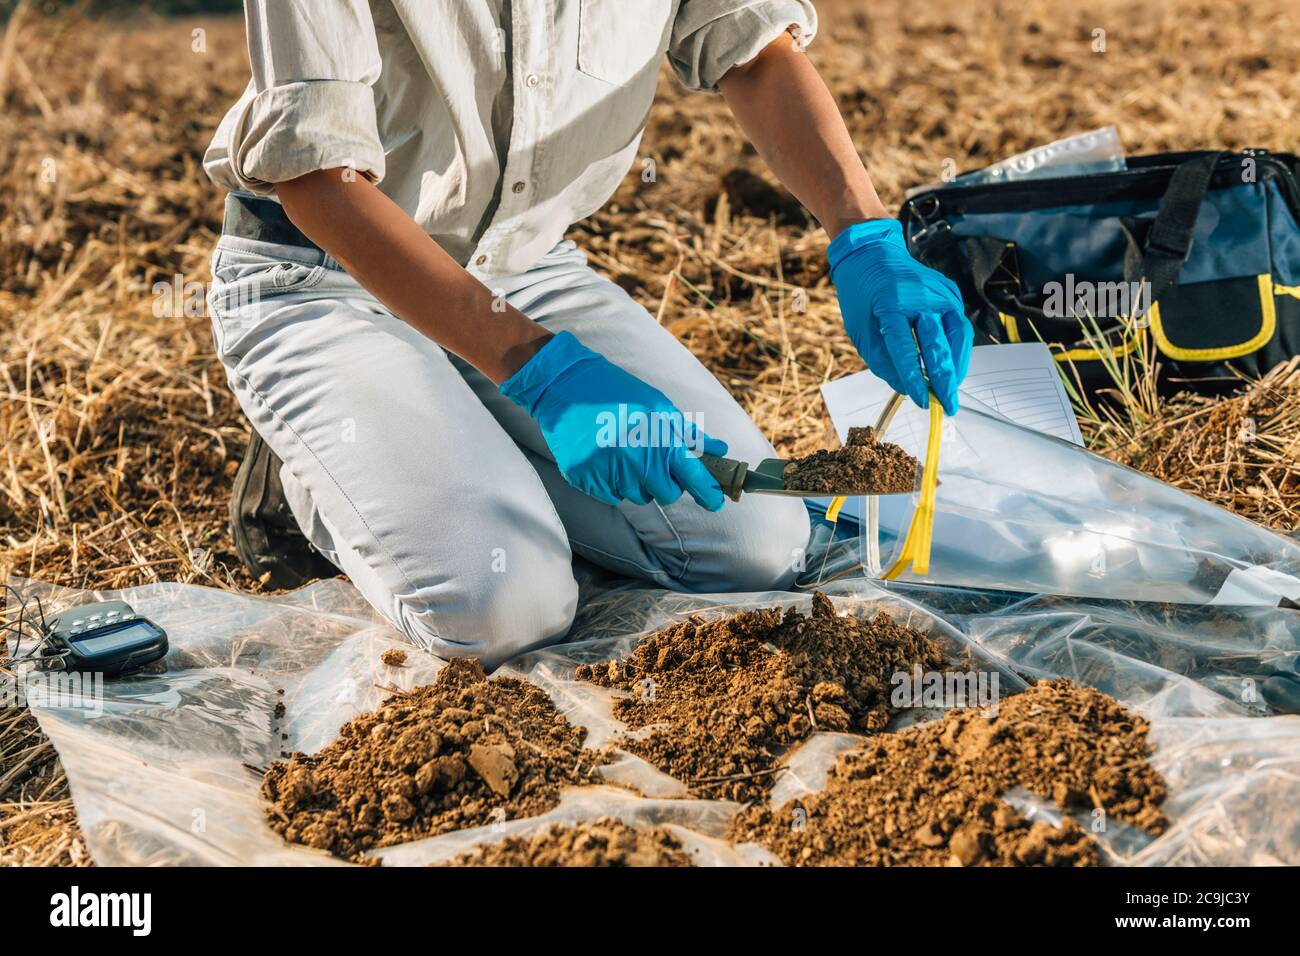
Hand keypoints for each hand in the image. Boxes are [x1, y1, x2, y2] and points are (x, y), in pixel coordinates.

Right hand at [500, 331, 727, 510]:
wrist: (566, 385)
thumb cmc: (617, 392)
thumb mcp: (658, 405)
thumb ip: (688, 432)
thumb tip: (720, 449)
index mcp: (659, 440)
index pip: (693, 478)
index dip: (707, 494)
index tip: (715, 502)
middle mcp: (636, 460)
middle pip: (665, 494)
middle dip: (665, 484)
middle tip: (652, 463)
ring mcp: (610, 471)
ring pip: (636, 496)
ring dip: (636, 481)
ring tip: (622, 452)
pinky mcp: (586, 478)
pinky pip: (610, 495)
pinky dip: (611, 482)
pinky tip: (603, 457)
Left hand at [829, 219, 972, 413]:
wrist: (872, 254)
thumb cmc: (862, 294)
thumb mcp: (860, 330)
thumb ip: (881, 360)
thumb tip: (905, 387)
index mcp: (891, 303)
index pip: (905, 348)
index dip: (914, 377)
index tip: (921, 400)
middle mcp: (920, 296)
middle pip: (937, 344)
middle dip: (945, 380)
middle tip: (948, 406)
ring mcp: (940, 292)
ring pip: (957, 336)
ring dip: (957, 367)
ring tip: (951, 391)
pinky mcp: (951, 293)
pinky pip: (959, 327)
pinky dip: (957, 351)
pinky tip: (952, 369)